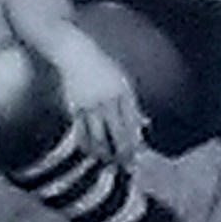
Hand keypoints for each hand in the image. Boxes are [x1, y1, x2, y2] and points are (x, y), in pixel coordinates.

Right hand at [56, 38, 145, 165]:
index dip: (135, 144)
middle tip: (126, 166)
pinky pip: (80, 133)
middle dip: (123, 154)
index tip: (138, 158)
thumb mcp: (123, 81)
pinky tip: (91, 152)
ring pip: (98, 138)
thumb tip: (146, 124)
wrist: (76, 54)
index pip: (132, 125)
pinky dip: (87, 146)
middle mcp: (107, 101)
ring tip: (108, 162)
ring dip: (104, 154)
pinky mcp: (74, 108)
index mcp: (123, 93)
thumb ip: (134, 105)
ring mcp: (90, 105)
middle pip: (117, 134)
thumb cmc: (103, 68)